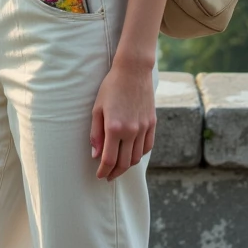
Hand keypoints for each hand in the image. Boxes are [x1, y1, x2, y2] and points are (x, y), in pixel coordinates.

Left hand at [90, 56, 155, 180]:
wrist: (133, 71)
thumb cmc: (111, 87)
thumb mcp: (97, 109)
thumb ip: (95, 134)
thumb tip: (96, 155)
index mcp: (114, 127)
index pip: (109, 159)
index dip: (103, 171)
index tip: (100, 175)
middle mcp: (131, 131)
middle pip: (124, 163)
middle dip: (115, 173)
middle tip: (108, 176)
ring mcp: (144, 128)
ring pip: (137, 157)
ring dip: (127, 166)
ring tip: (119, 167)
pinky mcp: (152, 123)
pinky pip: (147, 146)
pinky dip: (140, 154)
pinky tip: (132, 155)